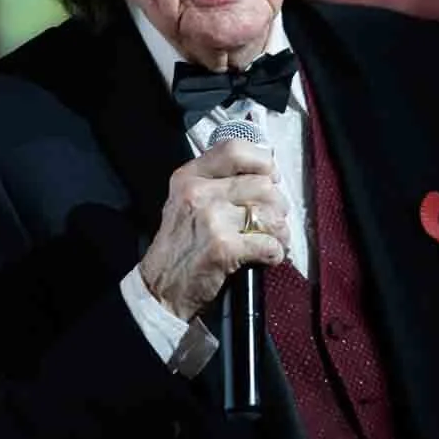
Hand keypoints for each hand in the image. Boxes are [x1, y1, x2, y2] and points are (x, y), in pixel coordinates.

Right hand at [139, 136, 289, 322]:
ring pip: (270, 213)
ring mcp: (211, 219)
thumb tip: (265, 174)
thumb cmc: (179, 248)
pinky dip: (275, 253)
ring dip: (279, 230)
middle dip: (276, 206)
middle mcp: (198, 192)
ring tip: (272, 240)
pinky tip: (266, 257)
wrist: (160, 289)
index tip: (269, 178)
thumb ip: (217, 183)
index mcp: (189, 176)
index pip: (236, 149)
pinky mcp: (224, 247)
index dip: (262, 162)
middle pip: (262, 184)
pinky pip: (268, 243)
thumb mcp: (185, 202)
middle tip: (271, 221)